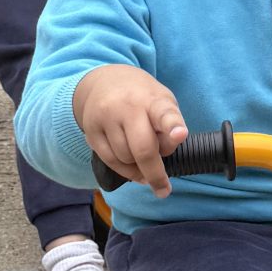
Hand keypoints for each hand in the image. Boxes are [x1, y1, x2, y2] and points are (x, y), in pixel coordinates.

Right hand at [75, 66, 189, 196]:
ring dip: (138, 168)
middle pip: (143, 149)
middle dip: (155, 174)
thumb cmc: (142, 98)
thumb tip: (164, 155)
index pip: (164, 113)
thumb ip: (169, 127)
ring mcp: (106, 118)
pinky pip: (110, 161)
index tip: (180, 135)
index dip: (172, 126)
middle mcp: (128, 107)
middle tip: (164, 189)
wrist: (105, 81)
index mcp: (153, 99)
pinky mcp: (91, 130)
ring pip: (125, 159)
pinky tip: (133, 169)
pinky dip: (124, 170)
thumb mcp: (163, 103)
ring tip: (143, 159)